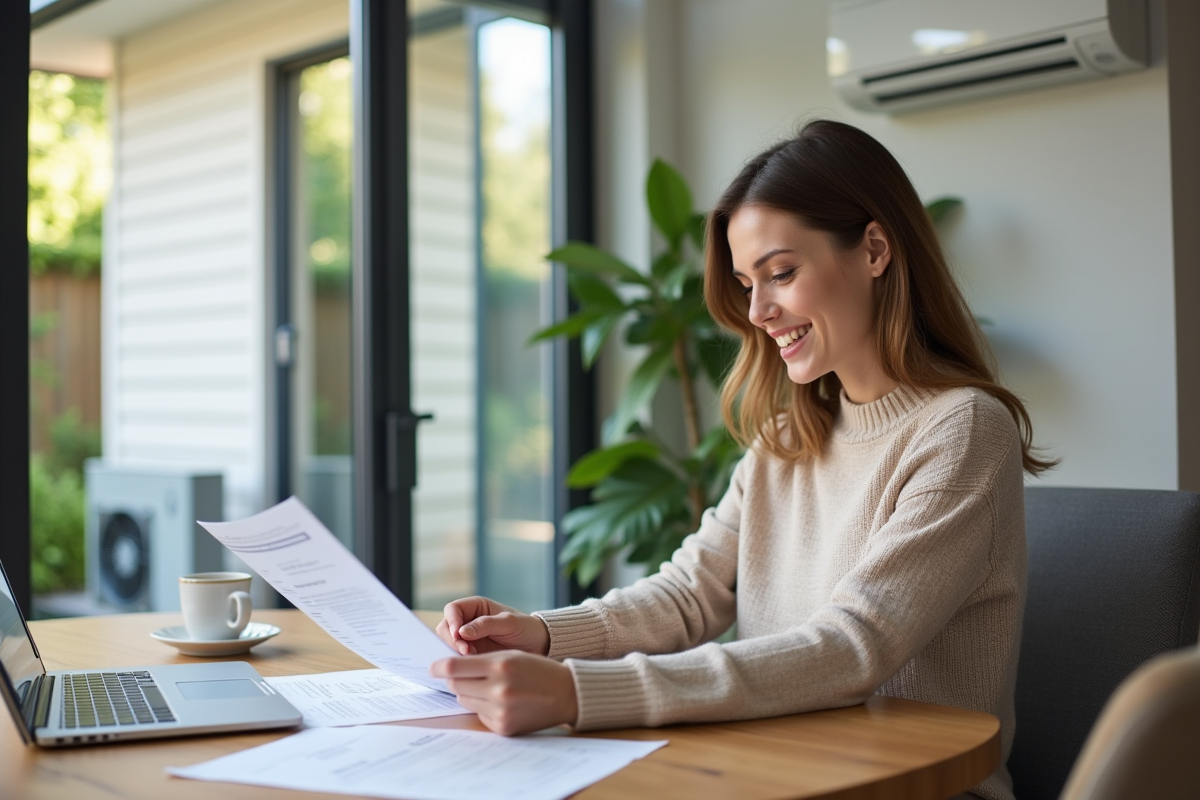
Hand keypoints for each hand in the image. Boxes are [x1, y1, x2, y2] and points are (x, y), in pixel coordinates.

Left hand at [430, 651, 577, 735]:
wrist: (565, 693)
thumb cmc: (537, 669)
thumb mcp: (511, 655)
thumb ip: (482, 660)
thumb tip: (448, 668)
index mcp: (500, 665)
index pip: (453, 668)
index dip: (438, 667)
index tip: (433, 667)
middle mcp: (498, 689)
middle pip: (455, 686)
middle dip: (456, 680)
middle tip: (465, 676)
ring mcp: (500, 711)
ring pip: (464, 701)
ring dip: (469, 693)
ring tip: (489, 688)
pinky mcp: (503, 727)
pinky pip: (479, 715)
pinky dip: (483, 708)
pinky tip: (502, 702)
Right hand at [436, 596, 549, 655]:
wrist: (538, 646)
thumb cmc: (526, 628)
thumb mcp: (509, 623)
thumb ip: (486, 624)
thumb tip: (462, 632)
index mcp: (476, 607)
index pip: (453, 609)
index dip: (451, 621)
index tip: (458, 635)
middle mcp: (468, 622)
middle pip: (446, 628)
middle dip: (452, 640)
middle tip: (465, 652)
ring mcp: (469, 640)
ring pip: (449, 644)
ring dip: (455, 652)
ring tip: (472, 658)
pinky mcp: (472, 655)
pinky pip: (458, 658)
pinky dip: (461, 662)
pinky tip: (472, 666)